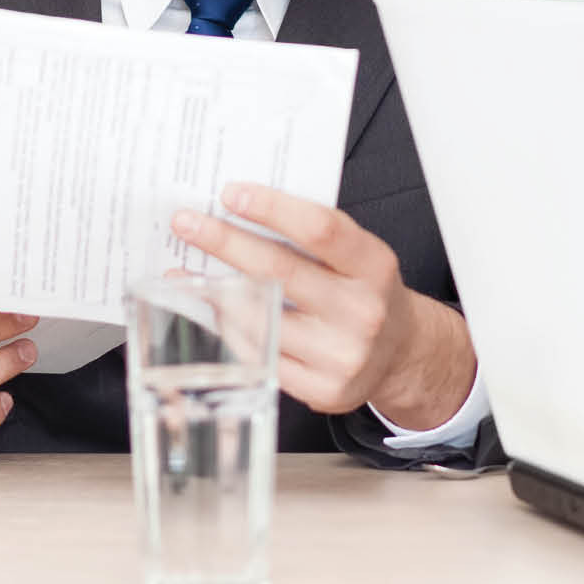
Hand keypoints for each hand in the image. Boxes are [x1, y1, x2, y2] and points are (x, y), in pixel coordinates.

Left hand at [170, 183, 472, 427]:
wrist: (400, 353)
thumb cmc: (365, 292)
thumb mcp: (358, 257)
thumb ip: (312, 237)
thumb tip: (238, 210)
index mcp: (375, 267)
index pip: (321, 230)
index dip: (272, 208)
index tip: (230, 193)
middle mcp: (362, 311)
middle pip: (279, 271)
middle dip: (224, 242)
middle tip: (186, 223)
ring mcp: (342, 355)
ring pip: (261, 319)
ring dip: (214, 292)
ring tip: (184, 272)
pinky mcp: (322, 390)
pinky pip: (260, 356)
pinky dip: (228, 330)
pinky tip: (210, 312)